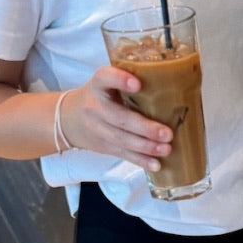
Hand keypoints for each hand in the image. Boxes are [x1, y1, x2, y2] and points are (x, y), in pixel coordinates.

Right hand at [58, 66, 173, 172]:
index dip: (120, 80)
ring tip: (166, 149)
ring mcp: (97, 129)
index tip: (137, 83)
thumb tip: (171, 86)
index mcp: (98, 84)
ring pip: (122, 140)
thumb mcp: (106, 83)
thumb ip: (127, 82)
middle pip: (120, 118)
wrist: (70, 119)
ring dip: (146, 147)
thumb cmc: (100, 96)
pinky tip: (156, 164)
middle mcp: (95, 106)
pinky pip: (123, 154)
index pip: (105, 78)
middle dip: (145, 128)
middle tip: (167, 133)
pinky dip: (141, 161)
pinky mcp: (103, 146)